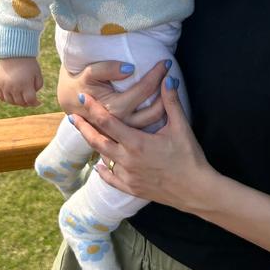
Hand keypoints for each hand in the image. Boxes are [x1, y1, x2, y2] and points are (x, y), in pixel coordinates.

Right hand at [0, 56, 43, 106]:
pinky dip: (5, 98)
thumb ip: (38, 87)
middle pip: (20, 102)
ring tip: (20, 97)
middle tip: (29, 99)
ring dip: (16, 101)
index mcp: (25, 85)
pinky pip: (0, 96)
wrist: (14, 51)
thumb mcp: (37, 74)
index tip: (38, 102)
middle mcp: (14, 87)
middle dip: (26, 102)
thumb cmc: (28, 63)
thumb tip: (33, 97)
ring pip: (10, 101)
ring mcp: (4, 86)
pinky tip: (11, 95)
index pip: (30, 101)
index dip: (35, 103)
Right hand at [57, 60, 169, 129]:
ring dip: (166, 104)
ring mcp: (127, 133)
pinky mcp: (127, 137)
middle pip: (155, 108)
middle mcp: (124, 123)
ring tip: (171, 86)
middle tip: (172, 73)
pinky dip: (160, 117)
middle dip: (167, 89)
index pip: (144, 89)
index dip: (157, 74)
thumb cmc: (82, 86)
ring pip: (155, 120)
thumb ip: (108, 68)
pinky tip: (165, 105)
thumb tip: (130, 67)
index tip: (166, 62)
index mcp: (116, 107)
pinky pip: (151, 129)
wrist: (72, 105)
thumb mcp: (90, 74)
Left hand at [70, 75, 215, 210]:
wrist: (196, 191)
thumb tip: (167, 78)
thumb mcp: (180, 127)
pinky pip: (111, 179)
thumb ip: (171, 101)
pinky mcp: (133, 189)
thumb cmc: (189, 158)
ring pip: (104, 158)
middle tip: (73, 116)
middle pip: (98, 140)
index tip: (83, 98)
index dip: (93, 108)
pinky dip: (103, 171)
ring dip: (94, 145)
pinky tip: (99, 166)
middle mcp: (127, 160)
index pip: (107, 122)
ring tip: (86, 135)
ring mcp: (128, 176)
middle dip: (84, 127)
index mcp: (136, 143)